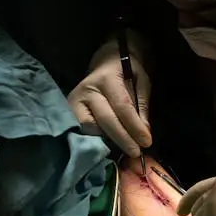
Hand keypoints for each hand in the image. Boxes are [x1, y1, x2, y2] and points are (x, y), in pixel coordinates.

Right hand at [67, 35, 151, 156]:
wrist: (104, 62)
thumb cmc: (125, 71)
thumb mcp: (141, 81)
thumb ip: (142, 104)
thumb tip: (144, 132)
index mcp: (107, 78)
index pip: (122, 106)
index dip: (134, 126)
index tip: (147, 142)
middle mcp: (88, 88)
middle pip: (106, 119)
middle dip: (123, 139)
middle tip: (136, 152)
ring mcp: (75, 100)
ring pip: (90, 127)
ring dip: (107, 140)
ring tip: (123, 148)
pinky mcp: (69, 110)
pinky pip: (81, 130)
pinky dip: (95, 139)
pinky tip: (107, 144)